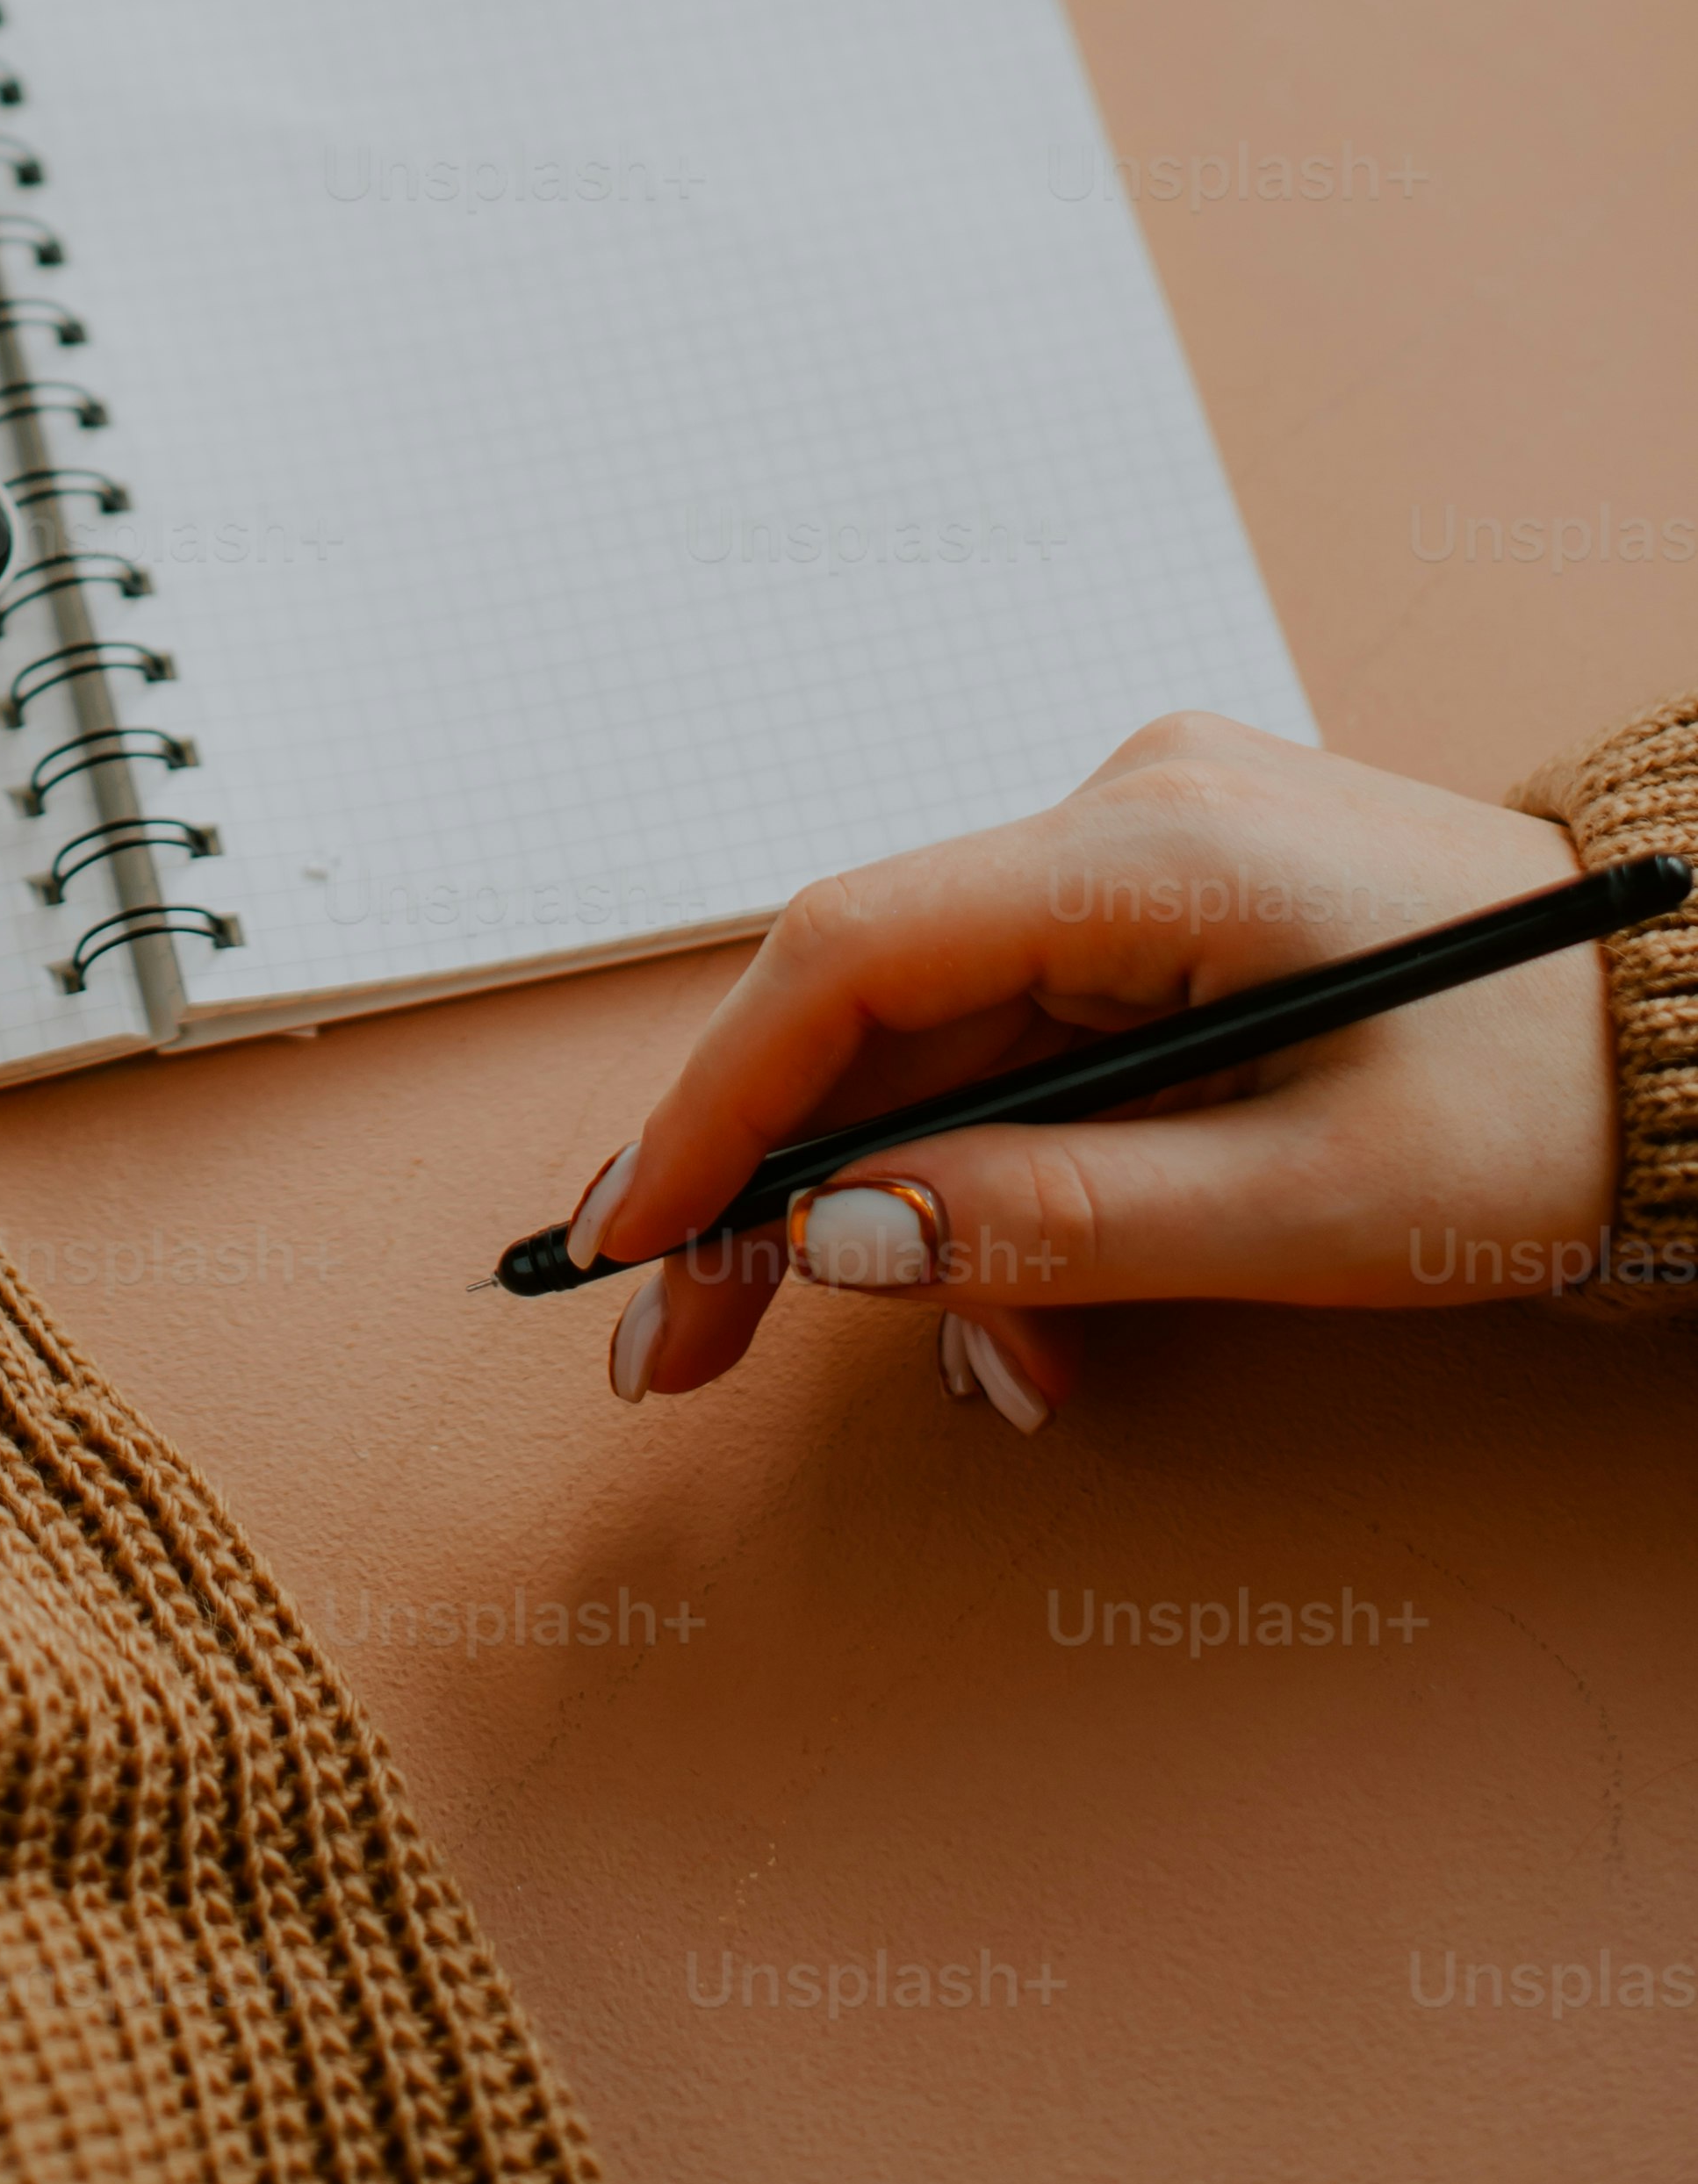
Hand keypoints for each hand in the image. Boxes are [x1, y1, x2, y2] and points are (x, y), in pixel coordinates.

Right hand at [575, 714, 1621, 1433]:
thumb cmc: (1550, 1107)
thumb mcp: (1320, 1205)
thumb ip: (1068, 1220)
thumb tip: (844, 1241)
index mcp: (1152, 847)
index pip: (852, 953)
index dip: (717, 1100)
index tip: (633, 1235)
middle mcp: (1120, 811)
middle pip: (870, 1003)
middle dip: (772, 1186)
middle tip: (678, 1345)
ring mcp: (1140, 850)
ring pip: (941, 1037)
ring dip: (900, 1203)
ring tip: (937, 1373)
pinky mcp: (1166, 905)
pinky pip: (1023, 1037)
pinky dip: (995, 1168)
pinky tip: (1027, 1305)